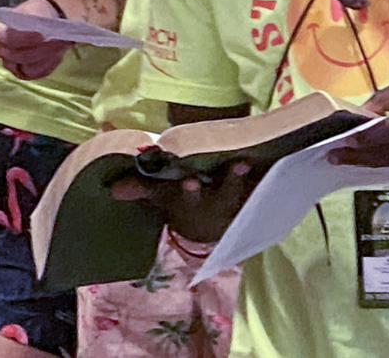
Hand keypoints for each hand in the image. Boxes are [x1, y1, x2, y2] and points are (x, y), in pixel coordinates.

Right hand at [0, 0, 70, 79]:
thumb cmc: (35, 14)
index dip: (25, 38)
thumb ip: (35, 17)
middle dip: (41, 48)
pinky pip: (37, 73)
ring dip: (47, 56)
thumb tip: (42, 31)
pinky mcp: (24, 73)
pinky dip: (49, 64)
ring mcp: (11, 65)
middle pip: (20, 55)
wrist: (42, 22)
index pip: (8, 38)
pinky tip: (57, 54)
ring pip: (29, 67)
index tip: (42, 34)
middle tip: (60, 40)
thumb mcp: (34, 8)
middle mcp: (1, 51)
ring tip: (62, 45)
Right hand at [110, 158, 262, 242]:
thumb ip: (138, 188)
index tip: (189, 182)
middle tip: (239, 166)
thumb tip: (111, 188)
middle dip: (227, 182)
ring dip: (251, 178)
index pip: (185, 197)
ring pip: (246, 190)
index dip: (188, 191)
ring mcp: (234, 200)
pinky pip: (263, 187)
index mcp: (188, 201)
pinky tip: (277, 161)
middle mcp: (214, 202)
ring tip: (252, 162)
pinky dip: (269, 177)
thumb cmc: (180, 201)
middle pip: (221, 194)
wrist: (207, 226)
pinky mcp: (251, 197)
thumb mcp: (159, 196)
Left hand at [328, 69, 388, 170]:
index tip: (337, 144)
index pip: (384, 133)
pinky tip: (382, 157)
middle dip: (359, 158)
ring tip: (353, 157)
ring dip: (374, 162)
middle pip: (387, 154)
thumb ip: (388, 97)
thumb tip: (361, 112)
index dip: (359, 142)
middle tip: (335, 157)